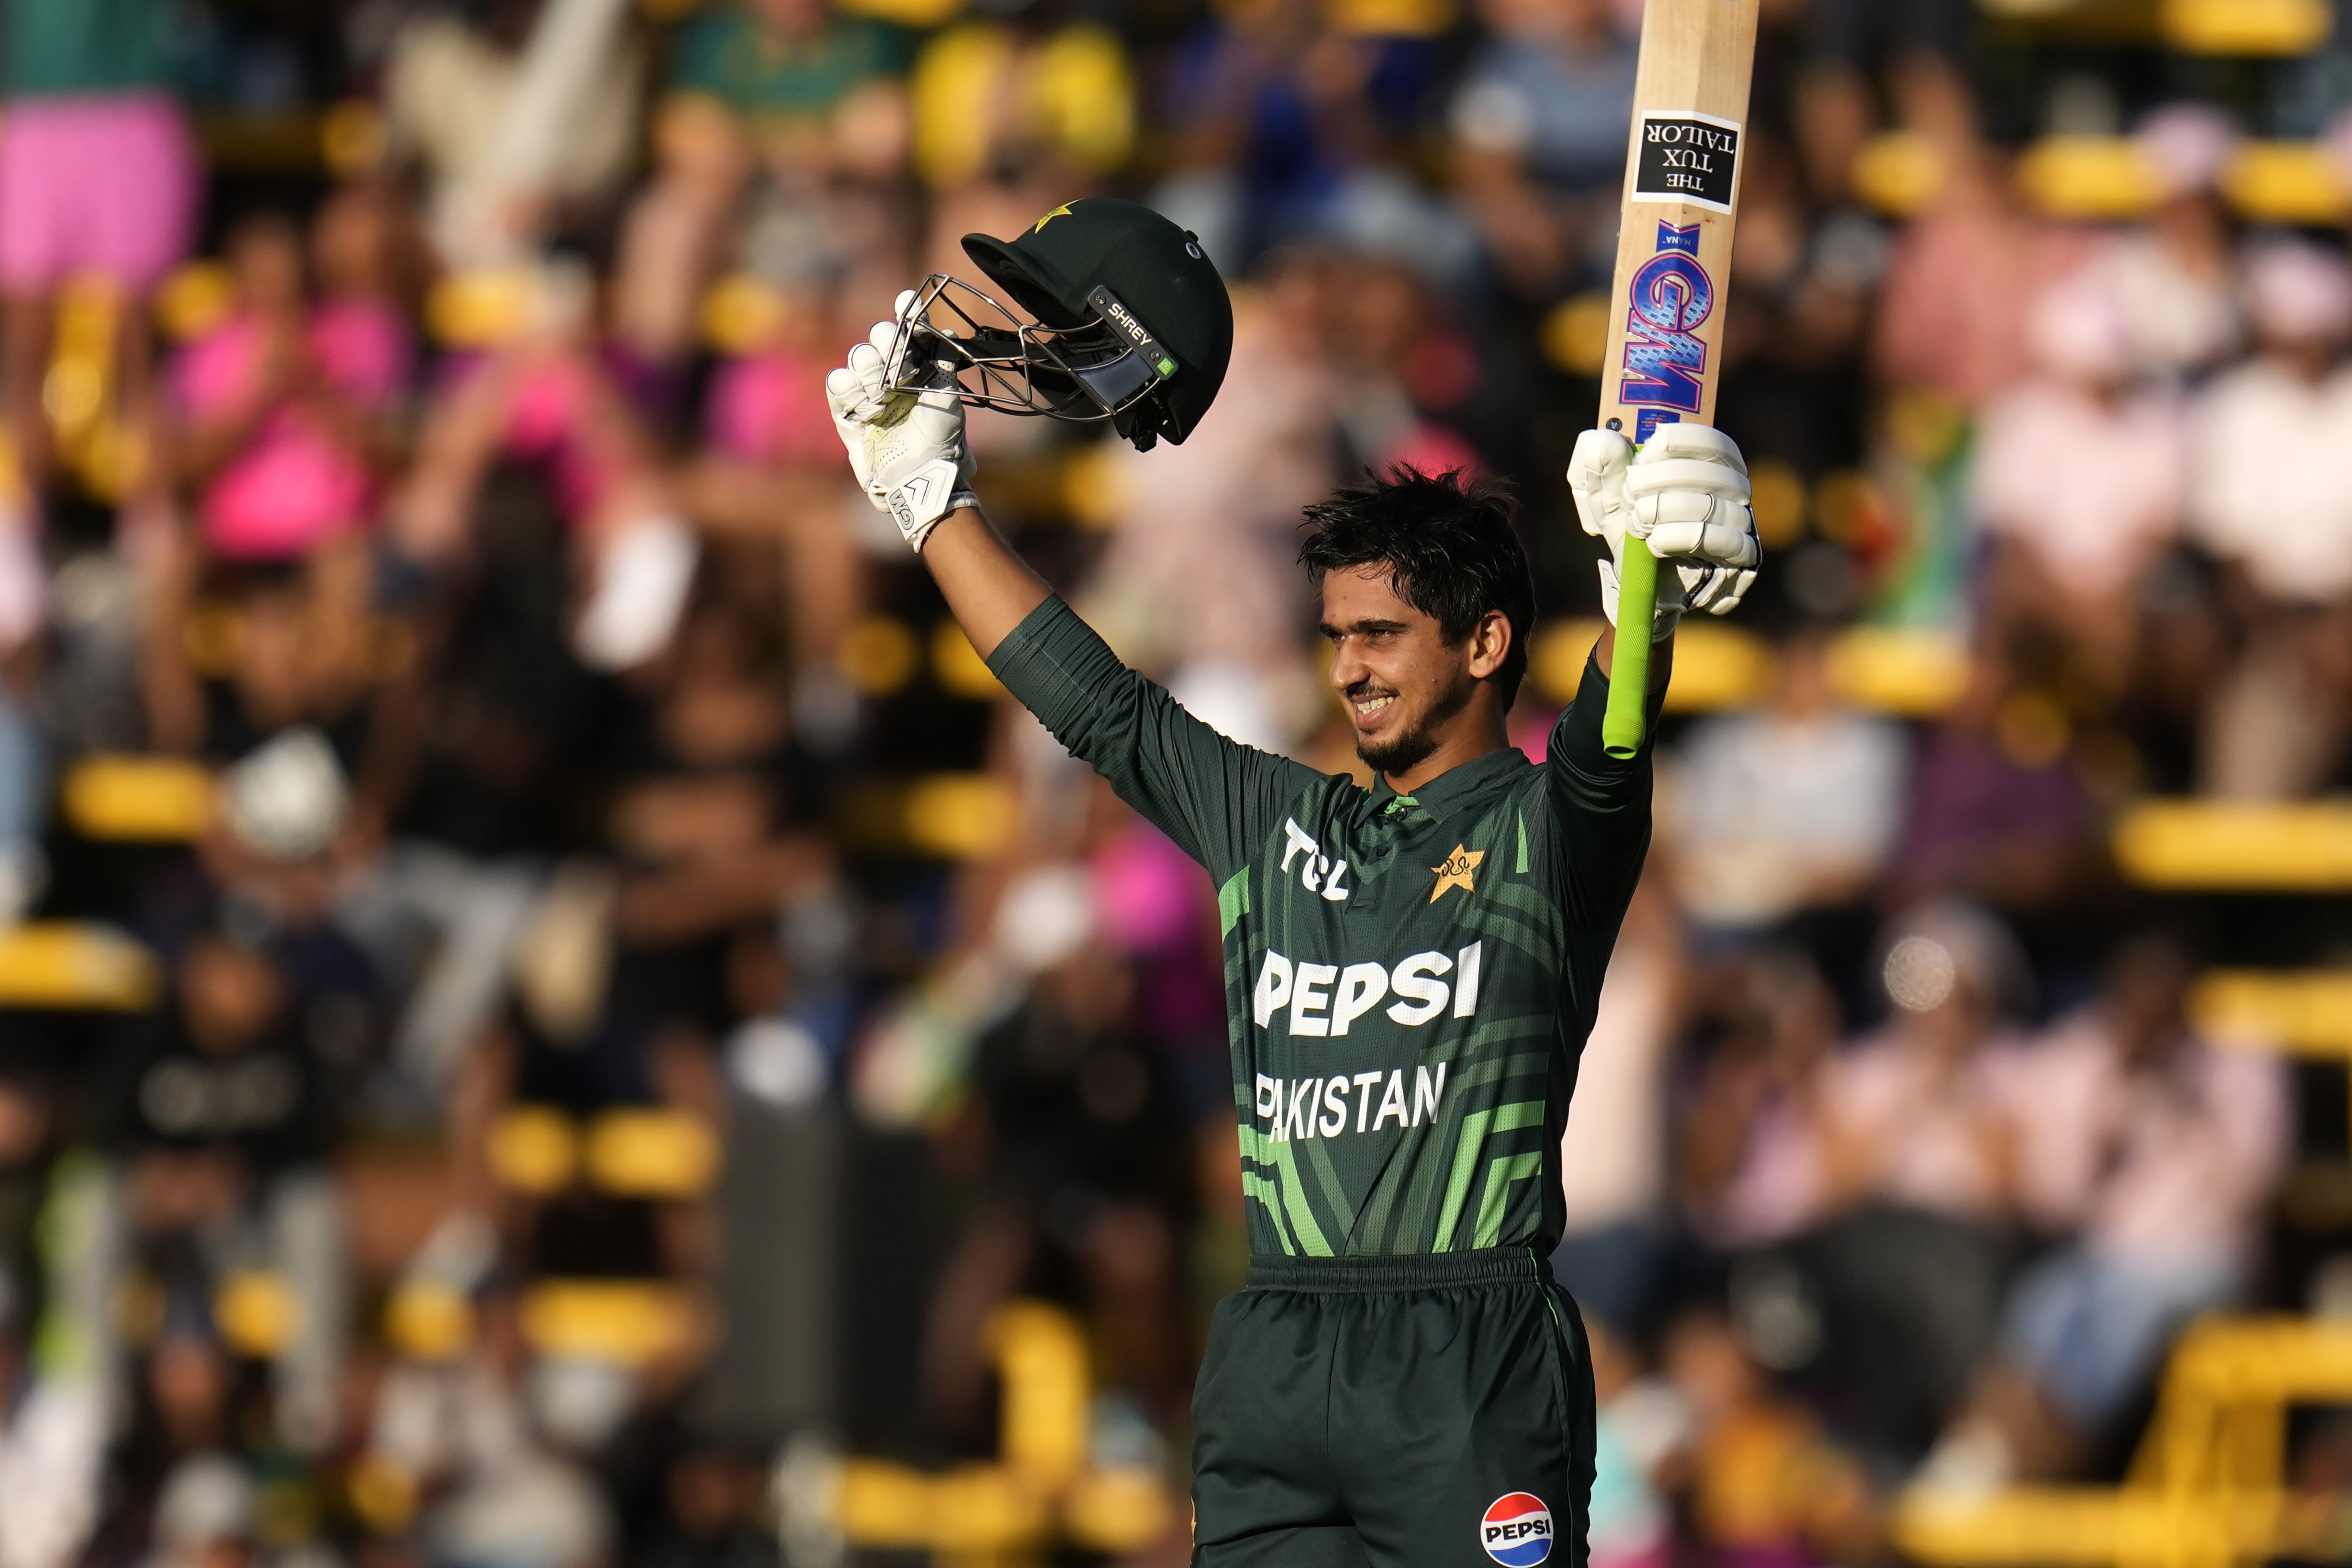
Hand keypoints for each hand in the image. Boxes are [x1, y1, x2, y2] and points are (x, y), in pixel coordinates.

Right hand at [825, 293, 976, 551]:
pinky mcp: (848, 412)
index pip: (909, 330)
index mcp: (920, 368)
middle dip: (888, 342)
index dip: (906, 312)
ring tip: (883, 392)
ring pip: (857, 357)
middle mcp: (894, 376)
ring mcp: (869, 392)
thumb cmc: (940, 440)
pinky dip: (848, 387)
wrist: (918, 478)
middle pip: (880, 338)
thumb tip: (944, 331)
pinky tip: (864, 403)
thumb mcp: (949, 398)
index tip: (906, 301)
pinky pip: (837, 384)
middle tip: (900, 361)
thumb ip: (942, 361)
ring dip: (870, 368)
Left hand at [1569, 422, 1760, 631]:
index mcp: (1710, 465)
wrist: (1641, 582)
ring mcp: (1742, 525)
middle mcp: (1735, 491)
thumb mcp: (1606, 497)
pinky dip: (1680, 538)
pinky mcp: (1744, 559)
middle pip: (1711, 472)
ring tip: (1638, 523)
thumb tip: (1608, 440)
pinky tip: (1655, 543)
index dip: (1681, 442)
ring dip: (1664, 511)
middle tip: (1631, 495)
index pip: (1713, 441)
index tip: (1646, 453)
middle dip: (1660, 480)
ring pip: (1711, 507)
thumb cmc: (1631, 529)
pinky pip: (1724, 541)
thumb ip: (1600, 467)